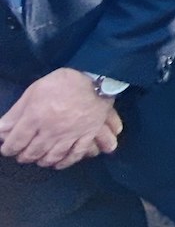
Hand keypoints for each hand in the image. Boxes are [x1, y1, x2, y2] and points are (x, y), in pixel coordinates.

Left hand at [0, 69, 119, 168]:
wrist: (96, 79)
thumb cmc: (62, 83)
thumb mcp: (34, 91)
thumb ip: (17, 111)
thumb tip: (1, 129)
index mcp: (35, 117)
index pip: (16, 141)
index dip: (8, 148)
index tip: (7, 149)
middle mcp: (51, 130)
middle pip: (32, 151)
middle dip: (24, 156)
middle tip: (22, 155)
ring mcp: (70, 135)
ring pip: (52, 156)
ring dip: (42, 161)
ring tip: (38, 159)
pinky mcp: (86, 136)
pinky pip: (74, 155)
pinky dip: (64, 162)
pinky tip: (58, 164)